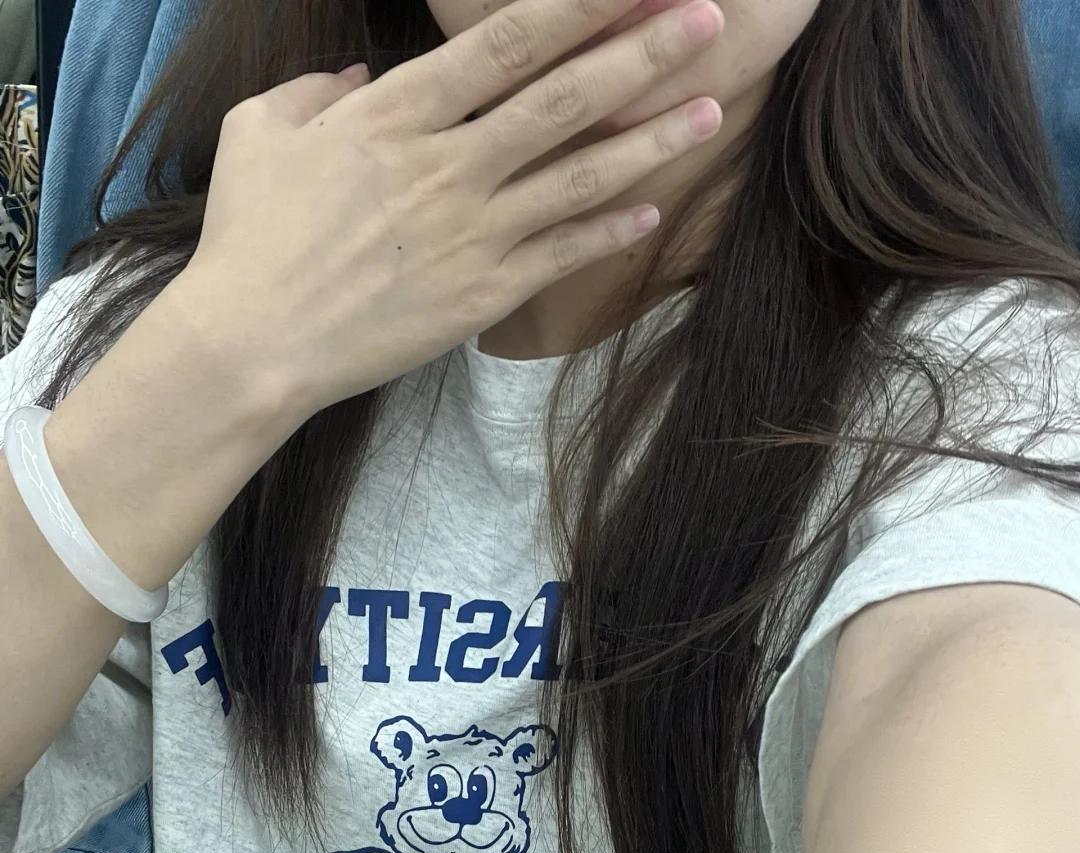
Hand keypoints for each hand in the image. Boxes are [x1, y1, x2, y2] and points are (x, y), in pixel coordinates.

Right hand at [179, 0, 723, 422]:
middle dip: (642, 53)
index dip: (576, 5)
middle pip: (562, 99)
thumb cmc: (248, 238)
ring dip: (651, 140)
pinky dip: (608, 231)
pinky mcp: (480, 296)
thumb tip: (359, 76)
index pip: (503, 42)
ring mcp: (469, 234)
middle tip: (708, 21)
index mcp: (394, 113)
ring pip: (578, 177)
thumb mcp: (258, 135)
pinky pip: (559, 255)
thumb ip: (315, 92)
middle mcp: (445, 166)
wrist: (253, 344)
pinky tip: (654, 208)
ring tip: (711, 108)